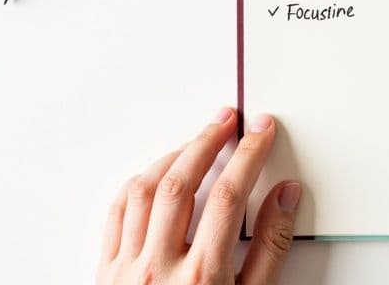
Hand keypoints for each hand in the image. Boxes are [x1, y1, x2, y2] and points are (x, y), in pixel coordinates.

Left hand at [97, 108, 300, 284]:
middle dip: (207, 142)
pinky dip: (137, 184)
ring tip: (196, 141)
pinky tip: (154, 175)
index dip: (248, 155)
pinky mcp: (103, 273)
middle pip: (180, 183)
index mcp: (201, 278)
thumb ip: (269, 250)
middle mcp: (157, 269)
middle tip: (228, 119)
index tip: (261, 130)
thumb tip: (285, 196)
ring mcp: (124, 270)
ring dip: (171, 157)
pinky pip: (116, 213)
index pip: (227, 196)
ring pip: (142, 192)